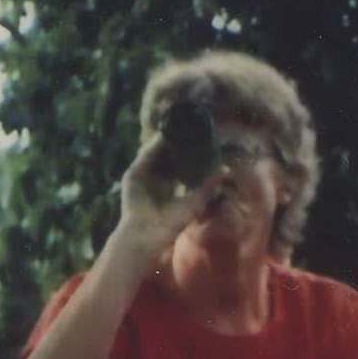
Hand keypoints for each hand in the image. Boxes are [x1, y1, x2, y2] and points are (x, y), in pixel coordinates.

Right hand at [114, 135, 218, 258]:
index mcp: (169, 185)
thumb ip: (208, 185)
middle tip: (189, 126)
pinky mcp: (133, 176)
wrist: (148, 234)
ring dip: (164, 139)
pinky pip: (144, 156)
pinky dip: (153, 146)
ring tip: (177, 125)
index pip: (179, 162)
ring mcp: (143, 176)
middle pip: (166, 154)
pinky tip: (163, 136)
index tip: (200, 137)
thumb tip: (225, 169)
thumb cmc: (172, 223)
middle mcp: (156, 178)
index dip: (188, 150)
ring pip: (154, 152)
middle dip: (175, 141)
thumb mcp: (195, 201)